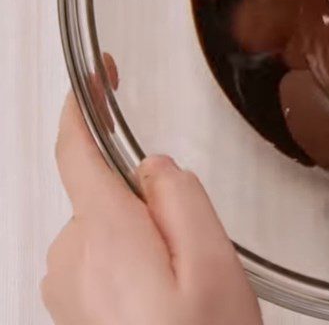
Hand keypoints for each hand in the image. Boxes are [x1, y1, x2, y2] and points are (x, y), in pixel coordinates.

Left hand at [42, 93, 261, 324]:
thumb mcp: (214, 264)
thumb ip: (183, 200)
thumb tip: (154, 166)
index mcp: (106, 236)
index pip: (76, 153)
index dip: (82, 107)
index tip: (99, 73)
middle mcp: (72, 259)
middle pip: (106, 191)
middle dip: (150, 200)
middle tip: (197, 249)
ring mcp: (67, 288)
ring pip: (108, 225)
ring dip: (145, 234)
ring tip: (186, 284)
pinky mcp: (73, 310)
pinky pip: (101, 257)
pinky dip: (133, 260)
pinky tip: (165, 299)